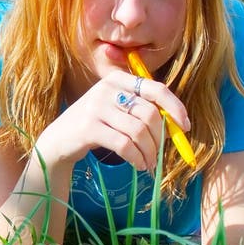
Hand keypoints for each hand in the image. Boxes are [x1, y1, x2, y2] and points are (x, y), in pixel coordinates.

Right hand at [35, 70, 190, 172]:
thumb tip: (177, 125)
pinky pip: (124, 145)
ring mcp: (96, 107)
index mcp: (117, 79)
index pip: (155, 89)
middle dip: (160, 138)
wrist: (58, 141)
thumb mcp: (115, 109)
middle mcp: (106, 89)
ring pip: (138, 131)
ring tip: (149, 164)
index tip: (185, 127)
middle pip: (149, 113)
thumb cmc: (93, 126)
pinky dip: (136, 158)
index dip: (175, 107)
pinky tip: (138, 166)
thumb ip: (140, 109)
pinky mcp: (89, 128)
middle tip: (159, 155)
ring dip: (149, 152)